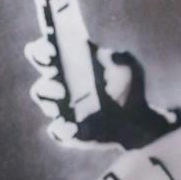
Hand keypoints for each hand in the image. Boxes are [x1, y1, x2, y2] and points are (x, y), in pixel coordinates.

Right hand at [24, 24, 180, 150]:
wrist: (139, 120)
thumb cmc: (131, 89)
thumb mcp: (131, 68)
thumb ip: (121, 57)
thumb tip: (110, 55)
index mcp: (69, 68)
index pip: (44, 55)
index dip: (41, 49)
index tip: (49, 46)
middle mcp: (60, 89)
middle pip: (41, 79)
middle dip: (43, 76)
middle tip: (54, 71)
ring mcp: (63, 112)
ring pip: (44, 103)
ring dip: (48, 98)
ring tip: (63, 95)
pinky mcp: (69, 133)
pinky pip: (57, 132)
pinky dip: (60, 129)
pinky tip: (72, 126)